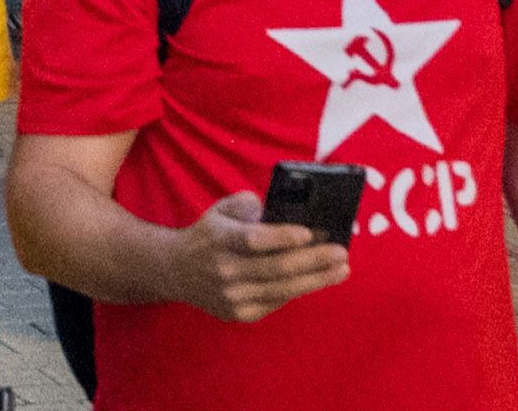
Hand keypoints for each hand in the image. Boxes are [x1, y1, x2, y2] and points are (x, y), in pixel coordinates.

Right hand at [158, 191, 349, 324]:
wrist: (176, 271)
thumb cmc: (208, 235)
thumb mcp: (220, 209)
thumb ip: (248, 204)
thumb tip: (281, 211)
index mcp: (220, 240)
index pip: (254, 240)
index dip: (282, 238)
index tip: (309, 232)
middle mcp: (225, 271)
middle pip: (277, 268)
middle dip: (314, 260)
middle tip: (341, 252)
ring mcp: (232, 297)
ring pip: (282, 289)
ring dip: (316, 279)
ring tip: (341, 269)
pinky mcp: (239, 314)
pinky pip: (276, 302)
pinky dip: (299, 290)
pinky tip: (317, 280)